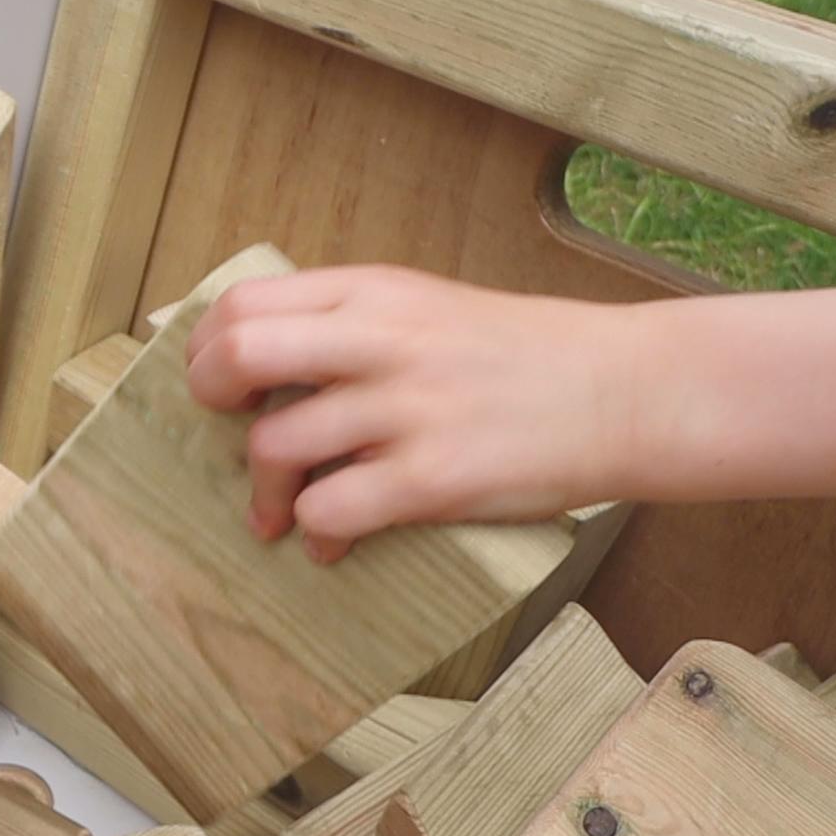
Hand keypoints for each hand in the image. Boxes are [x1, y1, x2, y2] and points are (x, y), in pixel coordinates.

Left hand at [184, 265, 652, 561]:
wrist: (628, 391)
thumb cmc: (527, 355)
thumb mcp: (431, 308)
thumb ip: (353, 324)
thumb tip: (257, 352)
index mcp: (376, 293)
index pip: (246, 302)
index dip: (207, 345)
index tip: (214, 381)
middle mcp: (382, 342)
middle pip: (239, 356)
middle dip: (211, 401)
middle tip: (227, 433)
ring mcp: (406, 410)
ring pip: (276, 447)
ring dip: (265, 491)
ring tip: (283, 513)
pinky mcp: (432, 477)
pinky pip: (331, 511)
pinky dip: (317, 535)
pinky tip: (333, 542)